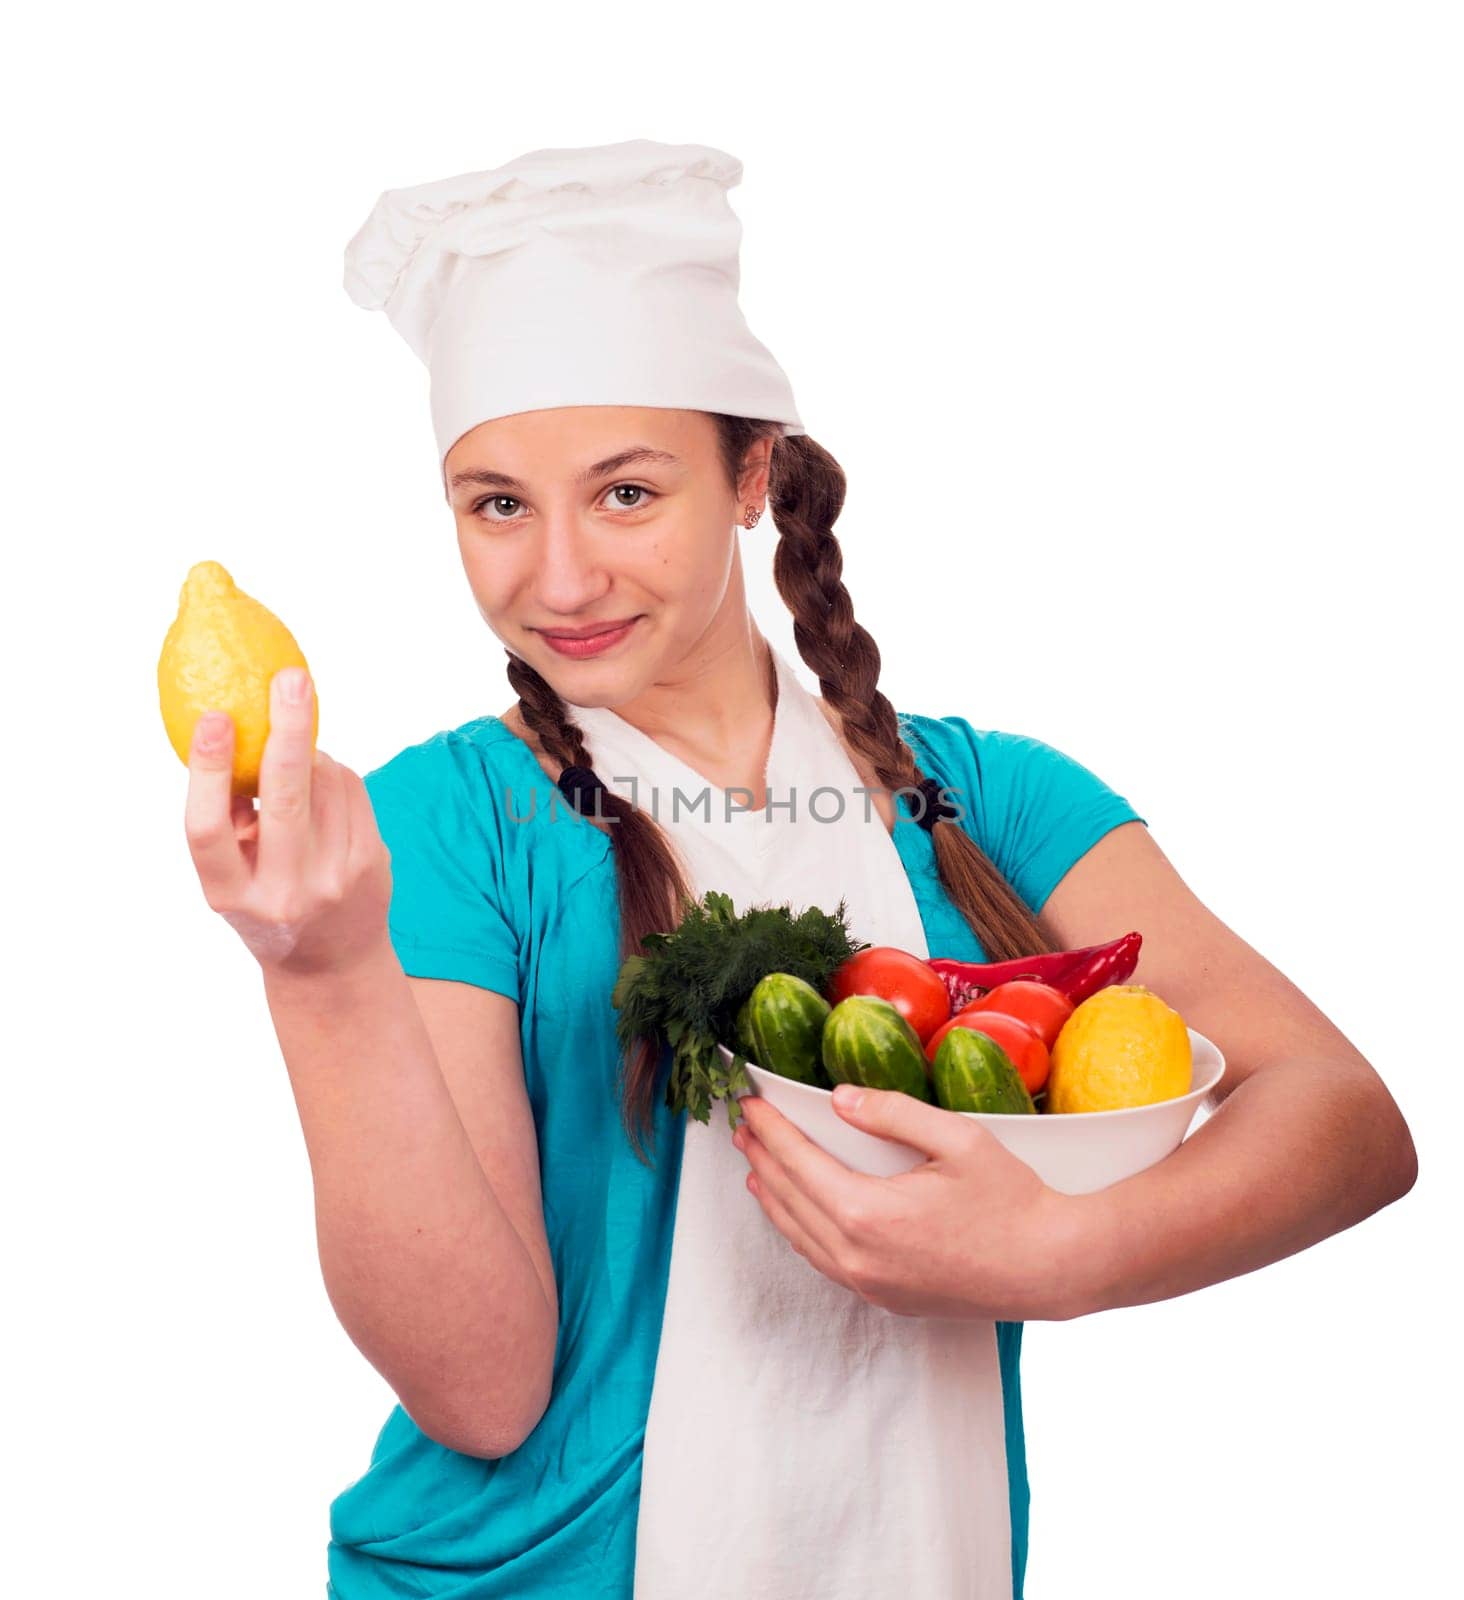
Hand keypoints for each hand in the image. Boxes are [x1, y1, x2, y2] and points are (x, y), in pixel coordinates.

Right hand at [183, 668, 393, 978]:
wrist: (331, 962)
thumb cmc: (264, 901)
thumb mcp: (230, 875)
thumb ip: (226, 818)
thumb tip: (234, 732)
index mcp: (231, 892)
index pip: (208, 828)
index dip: (209, 770)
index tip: (215, 717)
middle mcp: (284, 889)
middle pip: (285, 798)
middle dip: (289, 731)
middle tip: (291, 680)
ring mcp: (335, 876)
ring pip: (326, 782)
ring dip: (310, 753)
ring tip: (294, 759)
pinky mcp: (372, 861)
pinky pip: (353, 790)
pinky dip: (334, 772)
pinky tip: (323, 781)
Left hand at [733, 1085, 1093, 1320]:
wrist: (1052, 1268)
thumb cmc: (1012, 1199)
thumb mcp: (958, 1139)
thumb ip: (893, 1114)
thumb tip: (839, 1098)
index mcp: (868, 1214)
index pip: (797, 1163)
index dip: (770, 1130)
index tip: (750, 1103)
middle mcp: (858, 1257)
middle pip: (789, 1200)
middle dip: (762, 1159)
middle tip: (744, 1126)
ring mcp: (870, 1284)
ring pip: (800, 1237)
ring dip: (773, 1197)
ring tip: (756, 1166)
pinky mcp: (886, 1299)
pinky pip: (824, 1261)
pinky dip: (800, 1230)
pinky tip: (797, 1213)